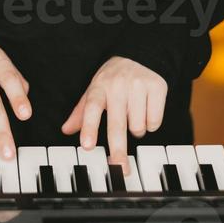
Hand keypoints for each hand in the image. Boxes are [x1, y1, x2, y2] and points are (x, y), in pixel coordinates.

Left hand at [61, 56, 166, 174]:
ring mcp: (138, 86)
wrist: (141, 53)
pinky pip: (154, 121)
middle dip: (118, 149)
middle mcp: (118, 86)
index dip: (89, 127)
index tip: (87, 146)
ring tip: (133, 115)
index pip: (91, 108)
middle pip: (117, 124)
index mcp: (99, 87)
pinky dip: (151, 123)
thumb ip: (81, 112)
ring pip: (138, 127)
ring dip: (136, 129)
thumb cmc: (114, 77)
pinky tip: (147, 111)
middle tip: (119, 169)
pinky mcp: (157, 87)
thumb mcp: (95, 89)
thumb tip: (66, 130)